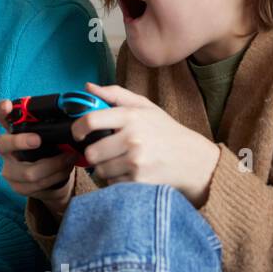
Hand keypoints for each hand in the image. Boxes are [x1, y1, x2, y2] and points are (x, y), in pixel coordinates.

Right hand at [0, 99, 75, 219]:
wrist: (51, 179)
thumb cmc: (50, 150)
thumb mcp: (49, 136)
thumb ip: (51, 126)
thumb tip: (69, 113)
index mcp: (12, 131)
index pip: (0, 116)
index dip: (1, 110)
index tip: (8, 104)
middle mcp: (5, 149)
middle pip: (3, 144)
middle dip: (20, 142)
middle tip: (37, 140)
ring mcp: (9, 170)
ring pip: (28, 171)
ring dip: (53, 165)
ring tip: (69, 158)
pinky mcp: (18, 187)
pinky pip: (38, 185)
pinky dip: (55, 177)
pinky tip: (65, 170)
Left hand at [72, 82, 220, 205]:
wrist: (195, 160)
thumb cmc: (167, 132)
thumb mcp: (145, 107)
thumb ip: (115, 95)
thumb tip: (87, 87)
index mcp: (131, 116)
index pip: (90, 120)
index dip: (77, 129)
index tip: (78, 134)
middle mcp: (132, 138)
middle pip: (92, 152)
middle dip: (95, 154)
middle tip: (107, 152)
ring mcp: (136, 161)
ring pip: (101, 170)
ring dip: (107, 169)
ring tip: (123, 163)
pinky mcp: (139, 180)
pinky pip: (113, 184)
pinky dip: (118, 181)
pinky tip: (132, 173)